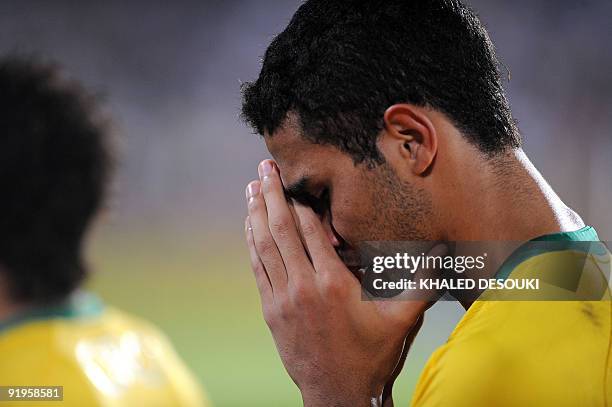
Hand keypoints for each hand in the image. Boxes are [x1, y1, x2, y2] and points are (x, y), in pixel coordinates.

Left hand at [244, 159, 440, 405]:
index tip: (292, 177)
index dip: (299, 200)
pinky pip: (258, 268)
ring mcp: (282, 299)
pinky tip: (250, 226)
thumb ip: (421, 282)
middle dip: (270, 195)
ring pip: (263, 246)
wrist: (338, 394)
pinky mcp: (271, 311)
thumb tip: (443, 250)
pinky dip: (252, 243)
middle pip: (280, 230)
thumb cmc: (371, 356)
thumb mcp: (401, 319)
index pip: (311, 229)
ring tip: (252, 188)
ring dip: (255, 214)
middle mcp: (302, 286)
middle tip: (264, 167)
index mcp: (333, 283)